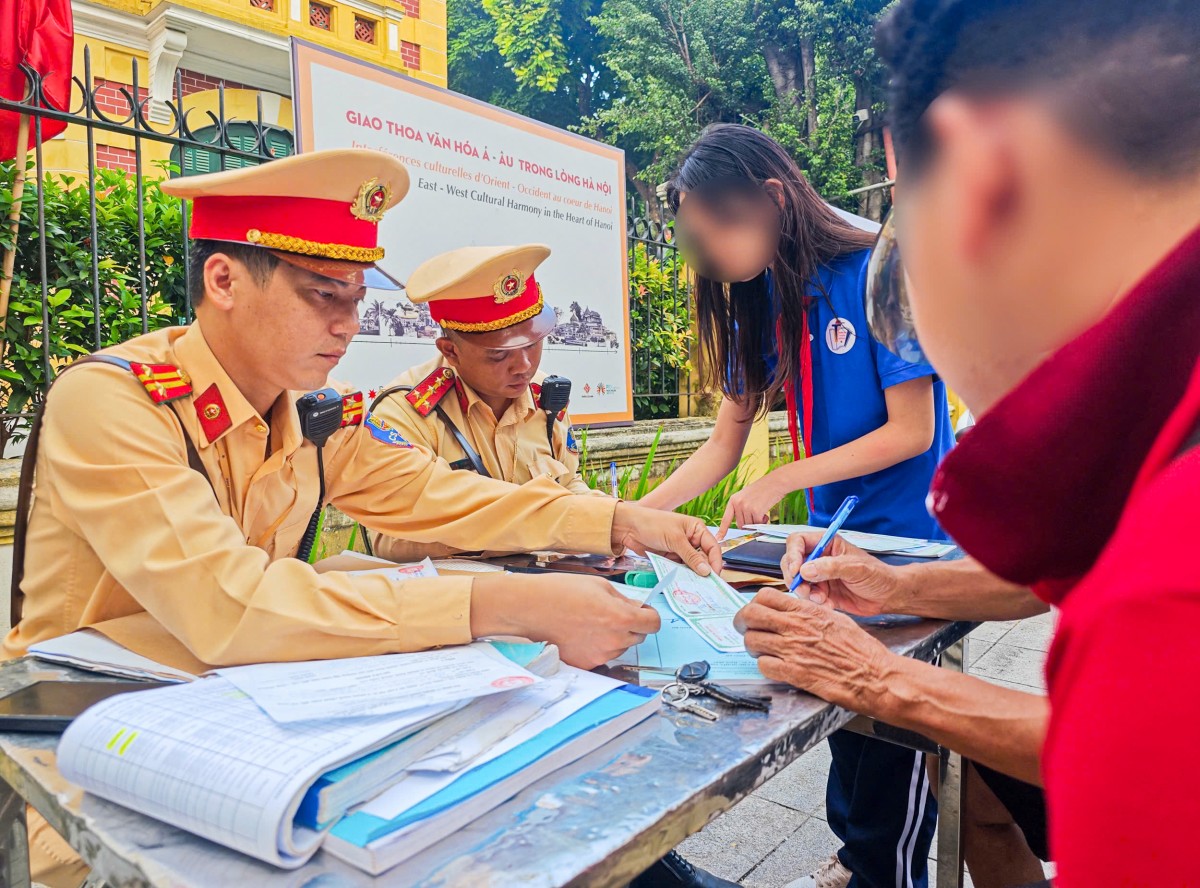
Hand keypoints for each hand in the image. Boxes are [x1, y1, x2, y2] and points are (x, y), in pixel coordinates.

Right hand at [472, 574, 660, 669]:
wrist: (531, 609)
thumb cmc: (562, 592)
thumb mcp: (600, 586)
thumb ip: (623, 600)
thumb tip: (636, 609)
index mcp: (621, 618)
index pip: (653, 624)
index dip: (649, 616)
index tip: (643, 612)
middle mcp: (614, 641)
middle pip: (638, 636)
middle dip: (631, 625)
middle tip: (612, 613)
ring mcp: (600, 655)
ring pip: (620, 647)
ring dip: (614, 636)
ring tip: (591, 622)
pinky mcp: (587, 664)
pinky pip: (602, 655)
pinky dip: (598, 646)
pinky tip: (582, 633)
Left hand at [612, 503, 722, 575]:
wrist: (629, 528)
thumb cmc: (653, 524)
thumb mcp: (675, 539)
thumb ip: (691, 556)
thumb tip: (707, 571)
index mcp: (697, 529)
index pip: (712, 547)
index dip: (715, 561)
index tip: (715, 575)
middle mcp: (691, 540)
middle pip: (704, 558)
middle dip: (705, 570)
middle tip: (706, 585)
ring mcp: (681, 550)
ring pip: (693, 566)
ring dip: (694, 575)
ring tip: (696, 587)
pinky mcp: (671, 558)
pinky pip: (681, 569)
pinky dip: (683, 575)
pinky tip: (684, 583)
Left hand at [717, 475, 787, 538]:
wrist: (776, 482)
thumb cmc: (763, 490)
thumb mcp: (746, 496)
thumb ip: (741, 509)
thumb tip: (743, 526)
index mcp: (733, 500)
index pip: (726, 519)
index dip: (722, 530)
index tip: (718, 538)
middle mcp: (737, 504)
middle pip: (740, 525)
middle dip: (749, 524)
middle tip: (758, 515)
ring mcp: (746, 507)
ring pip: (750, 526)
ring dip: (757, 522)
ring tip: (763, 511)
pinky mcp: (755, 511)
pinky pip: (758, 524)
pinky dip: (763, 522)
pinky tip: (766, 513)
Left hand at [734, 588, 895, 710]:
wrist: (875, 675)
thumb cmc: (861, 649)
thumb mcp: (836, 618)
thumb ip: (811, 613)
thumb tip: (793, 609)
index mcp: (807, 611)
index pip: (765, 596)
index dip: (754, 603)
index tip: (755, 611)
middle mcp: (796, 627)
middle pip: (750, 615)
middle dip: (742, 622)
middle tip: (744, 628)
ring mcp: (793, 650)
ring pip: (752, 641)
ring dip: (752, 646)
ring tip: (760, 650)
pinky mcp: (794, 673)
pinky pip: (763, 665)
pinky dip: (764, 665)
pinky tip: (773, 666)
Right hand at [782, 532, 904, 615]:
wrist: (888, 597)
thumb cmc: (878, 575)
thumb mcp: (856, 568)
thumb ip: (830, 567)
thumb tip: (805, 570)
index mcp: (826, 544)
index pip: (797, 541)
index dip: (792, 554)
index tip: (796, 570)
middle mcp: (819, 558)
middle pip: (791, 562)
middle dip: (795, 577)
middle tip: (805, 590)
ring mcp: (819, 576)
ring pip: (797, 582)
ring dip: (805, 592)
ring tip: (822, 599)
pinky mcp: (821, 592)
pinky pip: (807, 597)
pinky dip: (814, 602)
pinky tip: (829, 605)